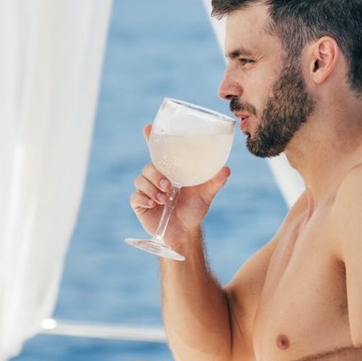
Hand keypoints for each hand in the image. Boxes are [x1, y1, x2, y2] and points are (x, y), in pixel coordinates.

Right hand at [130, 125, 230, 244]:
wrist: (184, 232)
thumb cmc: (195, 210)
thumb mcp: (206, 195)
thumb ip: (215, 182)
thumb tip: (226, 169)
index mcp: (171, 171)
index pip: (159, 152)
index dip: (152, 139)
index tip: (148, 128)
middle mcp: (157, 178)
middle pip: (148, 167)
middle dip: (156, 174)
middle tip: (169, 186)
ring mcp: (147, 191)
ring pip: (140, 180)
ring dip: (151, 188)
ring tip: (163, 199)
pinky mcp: (140, 204)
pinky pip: (135, 197)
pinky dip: (143, 199)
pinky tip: (153, 204)